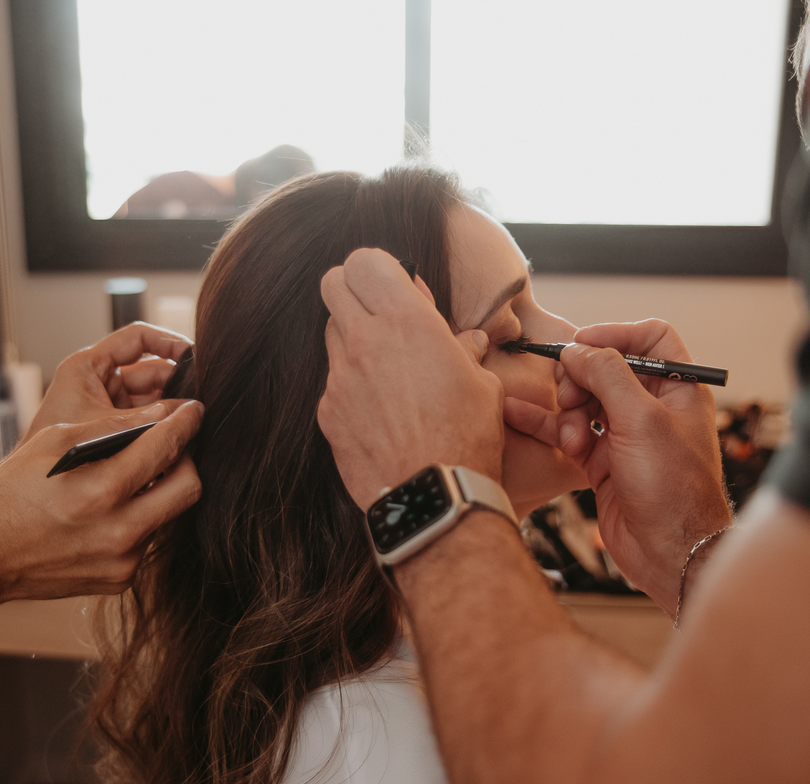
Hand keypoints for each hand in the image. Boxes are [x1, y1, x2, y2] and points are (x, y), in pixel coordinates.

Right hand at [0, 399, 202, 604]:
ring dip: (161, 490)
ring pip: (171, 515)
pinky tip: (113, 512)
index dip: (187, 422)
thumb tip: (160, 414)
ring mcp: (122, 561)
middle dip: (187, 459)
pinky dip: (139, 520)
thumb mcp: (53, 441)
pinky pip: (148, 541)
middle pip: (190, 487)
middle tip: (172, 445)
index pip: (167, 447)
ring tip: (136, 477)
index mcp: (101, 490)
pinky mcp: (120, 580)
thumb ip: (111, 427)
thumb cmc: (12, 492)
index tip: (194, 410)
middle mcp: (119, 531)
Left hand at [25, 323, 193, 441]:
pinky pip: (147, 422)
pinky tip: (180, 439)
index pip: (138, 339)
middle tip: (201, 400)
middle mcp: (100, 382)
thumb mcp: (106, 427)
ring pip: (153, 399)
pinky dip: (162, 428)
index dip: (169, 342)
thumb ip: (148, 418)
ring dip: (173, 410)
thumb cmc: (52, 456)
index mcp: (88, 366)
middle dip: (178, 384)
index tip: (194, 356)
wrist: (28, 499)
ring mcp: (108, 406)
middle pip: (152, 371)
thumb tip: (190, 412)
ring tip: (194, 421)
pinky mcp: (113, 430)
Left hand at [319, 248, 504, 509]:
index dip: (379, 268)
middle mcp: (364, 341)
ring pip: (329, 332)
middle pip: (332, 284)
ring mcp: (339, 377)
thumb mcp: (482, 383)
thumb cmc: (467, 437)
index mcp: (407, 321)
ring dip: (351, 337)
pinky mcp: (327, 412)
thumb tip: (467, 340)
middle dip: (354, 290)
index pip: (364, 260)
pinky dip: (350, 385)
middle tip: (381, 314)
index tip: (398, 287)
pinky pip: (332, 382)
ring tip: (384, 366)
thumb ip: (464, 350)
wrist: (434, 496)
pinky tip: (377, 409)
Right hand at [503, 320, 730, 611]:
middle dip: (582, 378)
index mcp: (678, 389)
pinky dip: (545, 425)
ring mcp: (626, 435)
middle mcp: (653, 408)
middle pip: (607, 368)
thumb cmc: (673, 489)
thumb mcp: (642, 420)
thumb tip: (578, 349)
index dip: (616, 334)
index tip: (582, 344)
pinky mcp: (602, 462)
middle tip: (570, 396)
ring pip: (585, 400)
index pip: (650, 339)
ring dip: (568, 412)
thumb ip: (608, 375)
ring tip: (571, 439)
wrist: (670, 554)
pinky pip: (568, 432)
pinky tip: (514, 413)